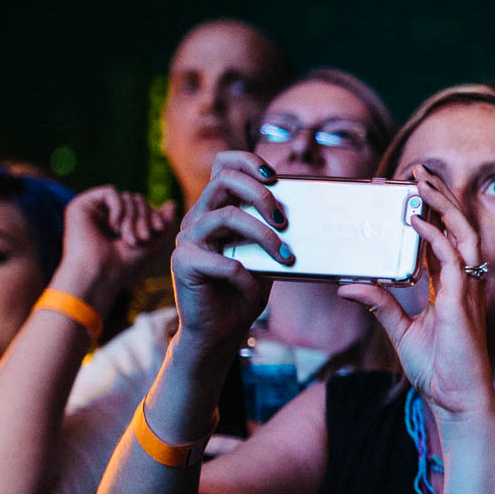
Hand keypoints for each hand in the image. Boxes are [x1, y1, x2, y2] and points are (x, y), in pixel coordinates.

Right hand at [48, 187, 177, 312]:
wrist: (100, 274)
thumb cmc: (126, 265)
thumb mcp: (155, 244)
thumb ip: (166, 223)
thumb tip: (171, 203)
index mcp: (120, 226)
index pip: (144, 207)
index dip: (155, 215)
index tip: (159, 230)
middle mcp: (105, 216)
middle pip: (136, 200)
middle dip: (144, 217)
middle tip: (143, 238)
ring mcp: (93, 211)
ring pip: (126, 196)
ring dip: (133, 217)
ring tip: (129, 239)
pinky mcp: (81, 206)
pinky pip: (110, 191)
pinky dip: (119, 207)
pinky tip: (114, 226)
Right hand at [169, 152, 286, 355]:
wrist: (219, 332)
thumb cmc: (245, 290)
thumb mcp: (267, 256)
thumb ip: (277, 233)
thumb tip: (310, 214)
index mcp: (216, 209)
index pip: (223, 165)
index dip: (248, 161)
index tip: (275, 177)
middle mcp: (198, 218)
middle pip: (224, 181)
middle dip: (260, 194)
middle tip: (285, 221)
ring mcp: (187, 240)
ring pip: (225, 216)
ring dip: (262, 235)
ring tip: (285, 257)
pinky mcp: (183, 264)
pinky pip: (223, 261)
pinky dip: (246, 277)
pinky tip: (254, 291)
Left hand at [339, 168, 494, 424]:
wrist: (458, 401)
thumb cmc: (439, 372)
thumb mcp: (401, 333)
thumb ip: (380, 305)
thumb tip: (348, 285)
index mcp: (453, 289)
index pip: (444, 239)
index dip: (429, 213)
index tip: (409, 192)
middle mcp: (465, 284)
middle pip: (459, 228)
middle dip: (440, 197)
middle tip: (418, 171)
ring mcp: (468, 291)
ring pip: (463, 234)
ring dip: (443, 206)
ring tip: (422, 182)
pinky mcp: (463, 302)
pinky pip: (452, 259)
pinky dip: (435, 237)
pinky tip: (417, 221)